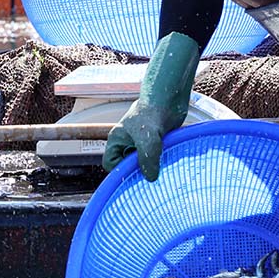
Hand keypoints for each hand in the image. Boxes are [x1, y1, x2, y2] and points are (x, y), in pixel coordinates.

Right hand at [101, 33, 199, 181]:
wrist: (168, 98)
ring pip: (142, 162)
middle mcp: (127, 142)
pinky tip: (168, 158)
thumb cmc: (153, 114)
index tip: (134, 172)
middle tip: (150, 172)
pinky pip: (154, 157)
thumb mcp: (148, 142)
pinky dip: (160, 159)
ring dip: (151, 165)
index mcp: (117, 140)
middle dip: (137, 170)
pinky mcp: (155, 141)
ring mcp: (141, 141)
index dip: (119, 170)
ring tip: (160, 163)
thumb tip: (150, 179)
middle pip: (126, 164)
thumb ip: (147, 161)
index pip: (110, 163)